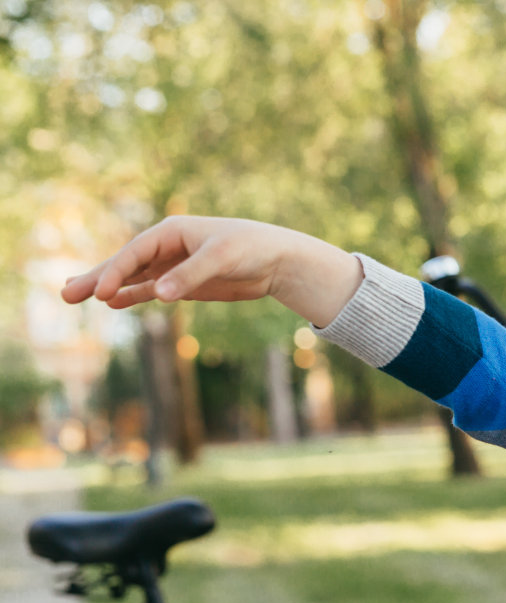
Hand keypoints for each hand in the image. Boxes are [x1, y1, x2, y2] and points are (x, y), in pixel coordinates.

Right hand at [61, 216, 362, 327]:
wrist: (278, 260)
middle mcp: (167, 247)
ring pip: (132, 279)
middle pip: (124, 264)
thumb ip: (190, 276)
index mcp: (171, 231)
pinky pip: (150, 291)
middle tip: (65, 294)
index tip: (100, 292)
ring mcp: (173, 266)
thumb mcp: (222, 259)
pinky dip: (131, 296)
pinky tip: (112, 304)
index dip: (115, 271)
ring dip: (106, 288)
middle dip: (95, 278)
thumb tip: (159, 295)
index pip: (135, 253)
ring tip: (74, 297)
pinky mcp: (183, 284)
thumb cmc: (251, 249)